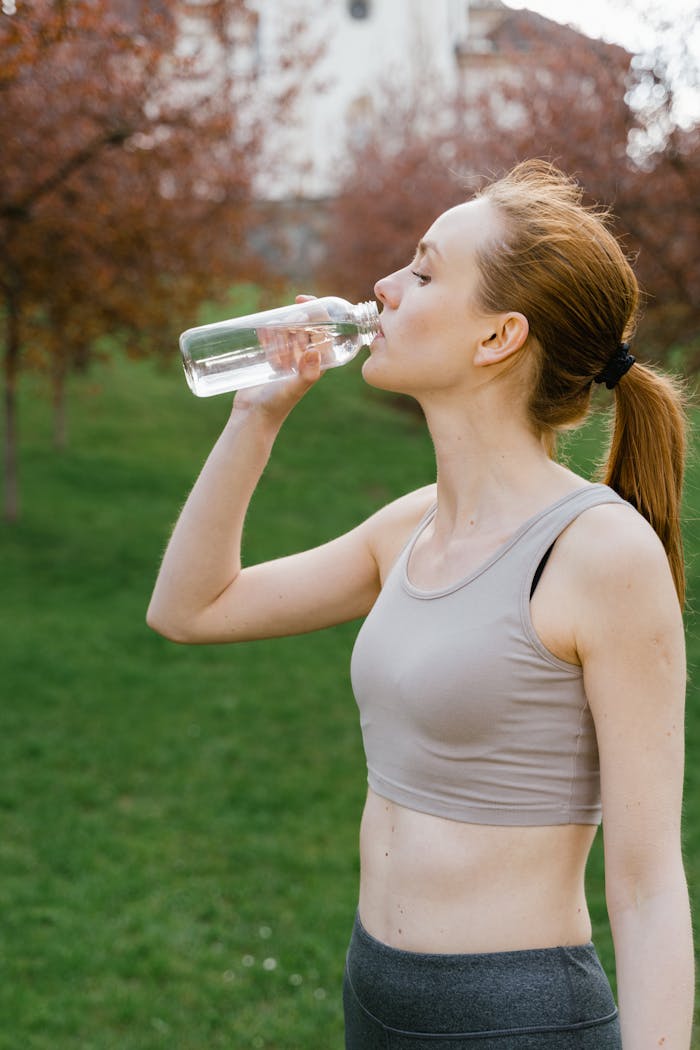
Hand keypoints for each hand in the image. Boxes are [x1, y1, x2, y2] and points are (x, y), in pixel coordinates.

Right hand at [231, 295, 323, 422]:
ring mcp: (288, 359)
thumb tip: (314, 351)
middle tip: (284, 323)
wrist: (253, 417)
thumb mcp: (293, 389)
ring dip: (280, 327)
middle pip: (305, 327)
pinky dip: (267, 332)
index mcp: (318, 362)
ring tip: (271, 338)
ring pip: (288, 332)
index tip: (302, 300)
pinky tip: (261, 332)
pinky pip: (272, 339)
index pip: (324, 330)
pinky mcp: (271, 361)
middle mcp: (305, 359)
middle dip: (295, 319)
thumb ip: (306, 374)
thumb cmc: (276, 405)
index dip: (317, 312)